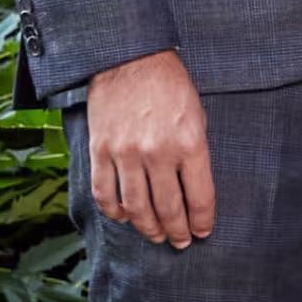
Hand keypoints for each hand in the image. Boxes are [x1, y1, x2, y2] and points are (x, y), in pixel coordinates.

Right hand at [83, 50, 214, 246]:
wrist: (130, 59)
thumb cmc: (171, 87)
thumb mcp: (198, 118)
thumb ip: (194, 155)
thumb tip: (193, 193)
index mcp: (190, 144)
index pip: (199, 197)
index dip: (201, 221)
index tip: (202, 232)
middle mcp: (157, 152)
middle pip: (168, 208)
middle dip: (177, 231)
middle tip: (180, 241)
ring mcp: (125, 153)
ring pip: (136, 208)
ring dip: (148, 228)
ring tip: (156, 236)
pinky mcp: (99, 150)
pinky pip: (105, 193)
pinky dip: (114, 211)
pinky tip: (124, 217)